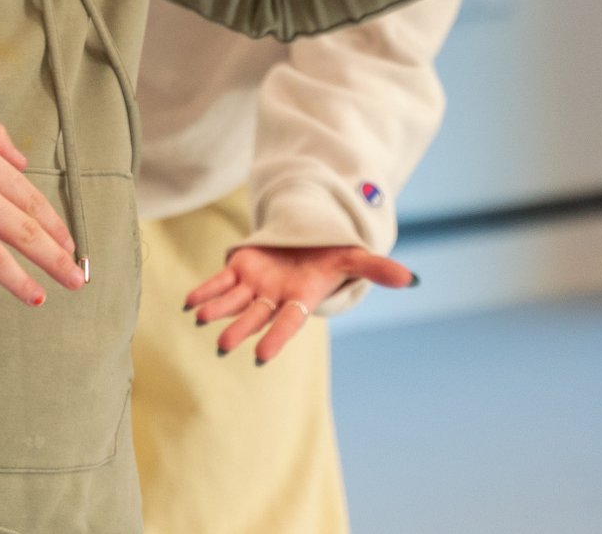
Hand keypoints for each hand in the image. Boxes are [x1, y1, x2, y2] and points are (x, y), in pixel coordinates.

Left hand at [183, 243, 415, 363]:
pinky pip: (218, 282)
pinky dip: (204, 291)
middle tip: (224, 346)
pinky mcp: (238, 270)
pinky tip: (188, 303)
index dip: (275, 337)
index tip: (262, 357)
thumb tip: (413, 280)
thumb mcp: (352, 258)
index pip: (288, 322)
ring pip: (233, 302)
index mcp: (299, 299)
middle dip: (240, 330)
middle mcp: (273, 298)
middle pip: (256, 316)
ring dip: (218, 310)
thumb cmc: (328, 258)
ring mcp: (253, 285)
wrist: (303, 245)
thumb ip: (377, 269)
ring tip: (202, 319)